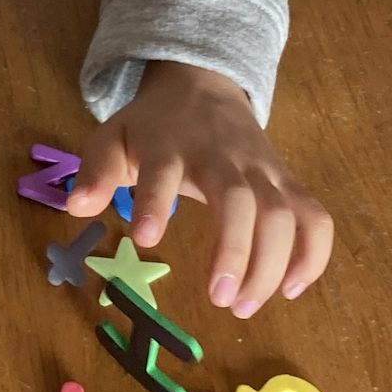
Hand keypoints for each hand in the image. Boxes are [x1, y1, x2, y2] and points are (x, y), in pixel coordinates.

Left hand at [64, 60, 332, 318]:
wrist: (203, 85)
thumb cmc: (154, 126)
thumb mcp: (114, 137)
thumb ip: (96, 171)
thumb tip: (77, 209)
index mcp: (171, 144)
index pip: (164, 170)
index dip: (154, 202)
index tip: (144, 239)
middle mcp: (223, 156)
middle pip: (242, 198)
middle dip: (234, 249)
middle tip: (219, 299)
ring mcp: (262, 169)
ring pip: (283, 212)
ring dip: (271, 264)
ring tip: (243, 306)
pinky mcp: (288, 182)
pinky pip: (314, 216)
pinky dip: (312, 255)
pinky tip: (291, 290)